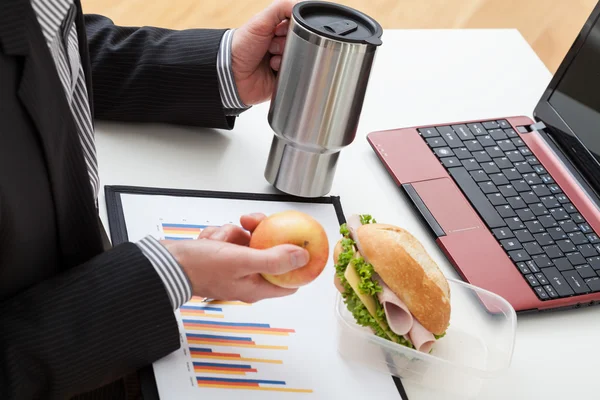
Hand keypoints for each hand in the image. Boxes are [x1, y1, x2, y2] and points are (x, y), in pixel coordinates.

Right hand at [161, 213, 309, 302]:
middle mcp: (246, 279)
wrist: (165, 262)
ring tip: (218, 239)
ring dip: (234, 233)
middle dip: (260, 235)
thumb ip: (273, 259)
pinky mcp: (221, 256)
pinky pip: (231, 238)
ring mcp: (233, 267)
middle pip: (269, 252)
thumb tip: (302, 257)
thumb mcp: (241, 260)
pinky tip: (209, 240)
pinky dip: (221, 234)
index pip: (289, 280)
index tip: (302, 243)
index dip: (298, 263)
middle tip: (251, 223)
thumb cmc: (199, 267)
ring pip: (248, 241)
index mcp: (255, 288)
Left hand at [231, 0, 297, 105]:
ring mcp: (282, 61)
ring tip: (271, 59)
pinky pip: (295, 73)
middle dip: (287, 44)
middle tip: (272, 46)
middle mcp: (280, 45)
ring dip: (285, 57)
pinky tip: (272, 69)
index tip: (279, 31)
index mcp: (276, 30)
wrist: (232, 74)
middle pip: (299, 42)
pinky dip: (286, 70)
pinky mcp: (282, 77)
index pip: (297, 25)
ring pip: (299, 58)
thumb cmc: (242, 45)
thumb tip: (301, 5)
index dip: (292, 28)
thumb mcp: (261, 20)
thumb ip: (281, 7)